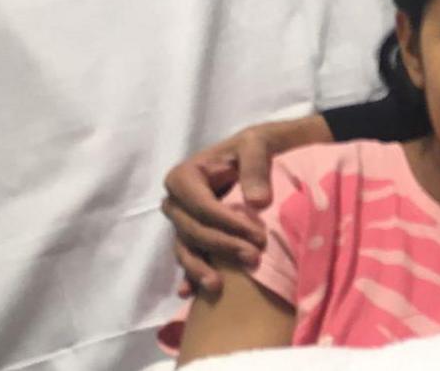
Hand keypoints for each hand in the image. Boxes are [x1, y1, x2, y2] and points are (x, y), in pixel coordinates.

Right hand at [161, 115, 331, 294]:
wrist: (262, 157)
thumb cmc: (257, 148)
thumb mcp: (258, 145)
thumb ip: (255, 167)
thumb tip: (258, 203)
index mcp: (184, 176)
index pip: (202, 206)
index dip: (227, 223)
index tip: (258, 234)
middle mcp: (176, 201)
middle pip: (193, 230)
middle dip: (223, 246)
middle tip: (255, 258)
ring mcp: (182, 222)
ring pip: (186, 249)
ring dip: (202, 268)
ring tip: (218, 286)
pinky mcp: (193, 237)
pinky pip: (188, 258)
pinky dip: (189, 276)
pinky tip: (190, 294)